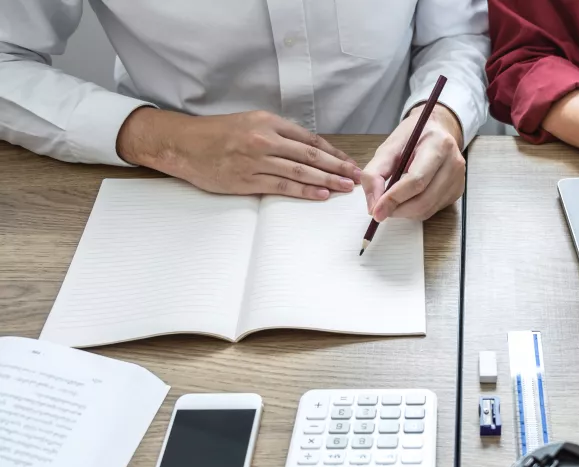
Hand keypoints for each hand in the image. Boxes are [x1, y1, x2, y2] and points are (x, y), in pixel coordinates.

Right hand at [117, 108, 359, 199]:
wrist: (183, 144)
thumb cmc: (217, 134)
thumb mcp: (249, 123)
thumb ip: (277, 134)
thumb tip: (308, 150)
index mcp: (267, 122)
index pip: (309, 139)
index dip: (333, 152)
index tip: (349, 162)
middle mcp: (264, 139)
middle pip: (310, 155)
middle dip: (337, 167)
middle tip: (357, 177)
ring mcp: (256, 160)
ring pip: (300, 171)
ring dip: (326, 180)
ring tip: (345, 187)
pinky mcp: (247, 180)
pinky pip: (282, 186)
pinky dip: (304, 190)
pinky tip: (320, 194)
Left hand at [362, 104, 464, 221]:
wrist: (437, 130)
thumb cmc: (413, 137)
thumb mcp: (389, 147)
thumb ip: (375, 173)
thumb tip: (373, 204)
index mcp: (438, 145)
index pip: (416, 180)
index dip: (394, 198)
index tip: (376, 210)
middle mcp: (453, 163)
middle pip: (423, 200)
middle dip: (397, 209)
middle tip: (380, 210)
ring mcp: (458, 179)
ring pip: (427, 209)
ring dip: (404, 212)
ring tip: (393, 202)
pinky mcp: (457, 191)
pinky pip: (432, 211)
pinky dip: (414, 210)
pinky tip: (408, 198)